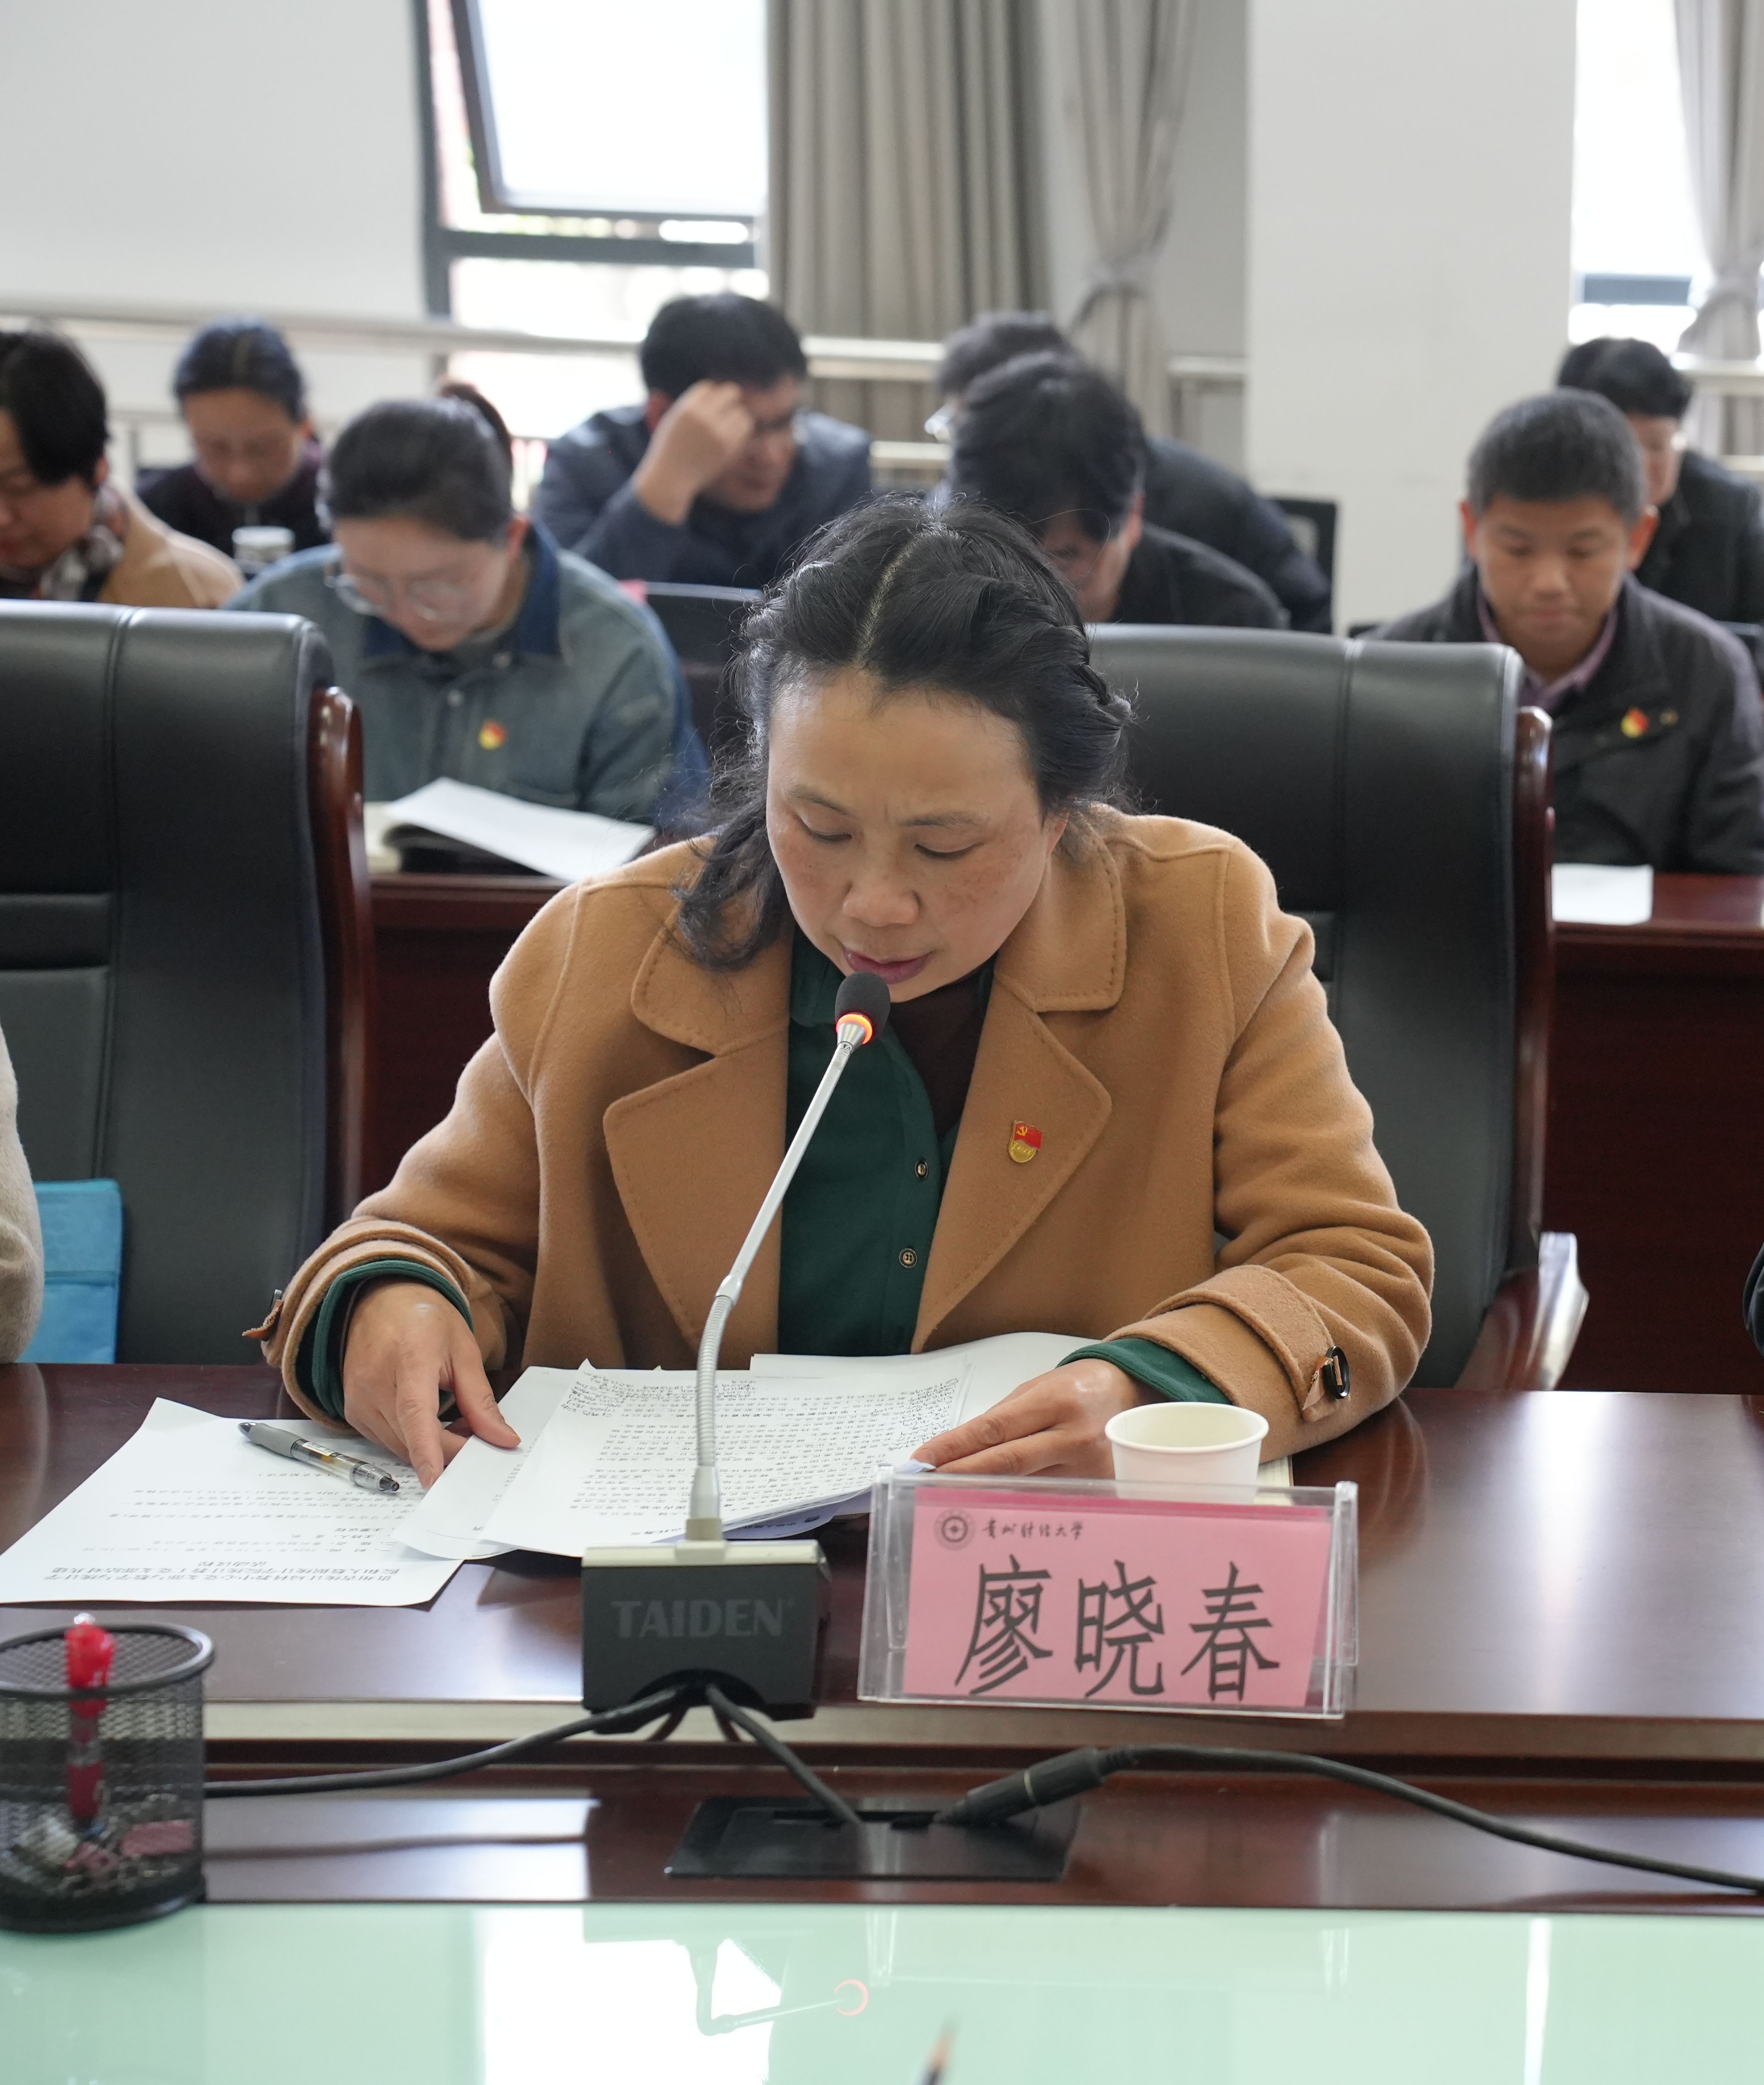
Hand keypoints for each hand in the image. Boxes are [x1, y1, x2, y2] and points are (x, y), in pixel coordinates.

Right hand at [340, 1279, 518, 1487]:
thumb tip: (503, 1439)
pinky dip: (412, 1441)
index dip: (426, 1449)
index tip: (435, 1480)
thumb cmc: (425, 1321)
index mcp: (409, 1357)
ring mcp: (358, 1398)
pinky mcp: (352, 1412)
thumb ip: (481, 1400)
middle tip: (480, 1438)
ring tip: (457, 1422)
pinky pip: (387, 1441)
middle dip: (451, 1449)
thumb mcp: (464, 1351)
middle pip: (413, 1437)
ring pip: (400, 1446)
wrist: (380, 1301)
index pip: (415, 1412)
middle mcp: (375, 1380)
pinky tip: (430, 1422)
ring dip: (432, 1446)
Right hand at [631, 380, 754, 522]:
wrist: (670, 478)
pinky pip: (744, 429)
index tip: (709, 404)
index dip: (710, 394)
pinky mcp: (728, 448)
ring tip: (728, 424)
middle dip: (729, 399)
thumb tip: (713, 388)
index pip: (708, 387)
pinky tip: (731, 435)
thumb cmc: (669, 448)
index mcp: (687, 409)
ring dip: (736, 415)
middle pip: (730, 392)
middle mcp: (703, 418)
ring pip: (741, 411)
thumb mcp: (672, 419)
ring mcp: (718, 434)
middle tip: (726, 409)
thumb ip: (690, 404)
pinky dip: (740, 430)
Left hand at [911, 1359, 1152, 1478]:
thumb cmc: (1078, 1388)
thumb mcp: (1037, 1389)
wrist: (1136, 1392)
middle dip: (960, 1475)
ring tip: (948, 1500)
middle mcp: (1073, 1436)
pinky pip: (1048, 1499)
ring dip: (985, 1494)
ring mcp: (1089, 1467)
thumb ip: (1002, 1419)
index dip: (953, 1448)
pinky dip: (1018, 1502)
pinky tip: (993, 1508)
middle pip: (1005, 1464)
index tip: (921, 1460)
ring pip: (1025, 1487)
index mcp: (1053, 1402)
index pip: (992, 1430)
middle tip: (924, 1486)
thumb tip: (957, 1451)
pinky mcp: (1099, 1489)